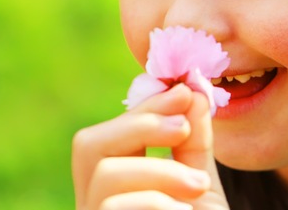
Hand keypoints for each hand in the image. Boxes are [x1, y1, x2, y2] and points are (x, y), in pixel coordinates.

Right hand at [72, 84, 229, 209]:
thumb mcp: (198, 184)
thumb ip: (193, 142)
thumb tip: (192, 90)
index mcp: (112, 185)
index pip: (111, 133)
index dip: (145, 108)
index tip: (184, 91)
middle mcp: (92, 205)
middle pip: (89, 144)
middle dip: (140, 125)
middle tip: (183, 129)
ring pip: (105, 175)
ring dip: (159, 170)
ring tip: (198, 187)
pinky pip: (118, 208)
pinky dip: (160, 204)